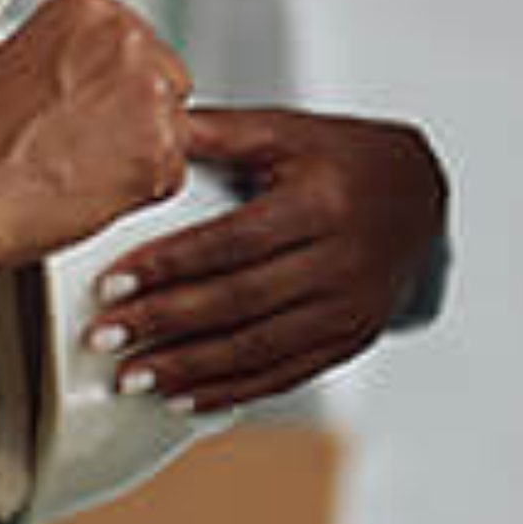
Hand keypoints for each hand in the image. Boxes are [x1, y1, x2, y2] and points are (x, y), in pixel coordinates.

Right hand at [0, 0, 192, 270]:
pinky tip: (91, 189)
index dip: (114, 88)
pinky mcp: (161, 150)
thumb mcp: (22, 61)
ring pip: (177, 129)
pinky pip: (174, 174)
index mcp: (91, 9)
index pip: (140, 46)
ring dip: (142, 152)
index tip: (88, 107)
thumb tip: (104, 81)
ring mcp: (149, 94)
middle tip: (86, 143)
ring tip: (79, 167)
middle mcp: (127, 40)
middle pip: (168, 81)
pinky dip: (142, 190)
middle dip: (138, 115)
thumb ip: (80, 58)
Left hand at [86, 106, 449, 415]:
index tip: (112, 284)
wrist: (419, 198)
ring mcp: (349, 308)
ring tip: (131, 377)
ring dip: (189, 369)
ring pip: (259, 348)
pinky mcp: (349, 340)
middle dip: (165, 323)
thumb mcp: (287, 131)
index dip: (170, 265)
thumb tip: (147, 125)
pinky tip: (184, 398)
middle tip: (103, 337)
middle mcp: (341, 261)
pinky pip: (284, 375)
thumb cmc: (342, 159)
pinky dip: (231, 391)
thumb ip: (218, 132)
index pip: (233, 241)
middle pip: (240, 301)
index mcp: (321, 203)